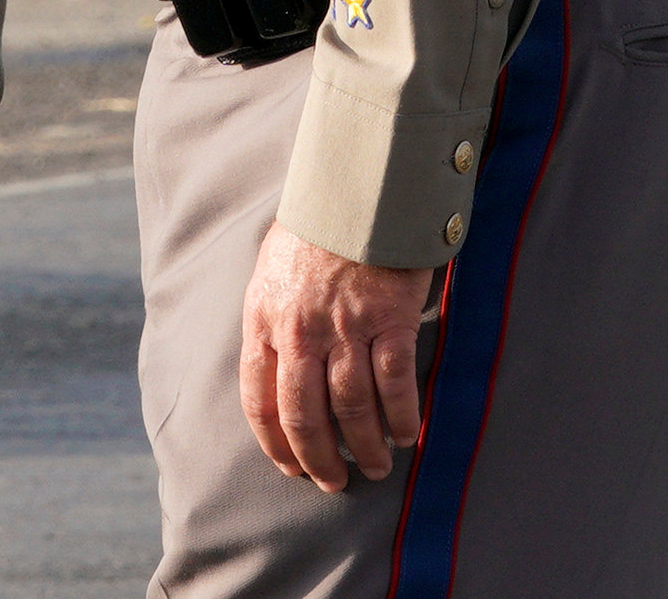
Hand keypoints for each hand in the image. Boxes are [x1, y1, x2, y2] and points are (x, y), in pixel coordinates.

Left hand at [239, 221, 430, 489]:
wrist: (360, 186)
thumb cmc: (318, 227)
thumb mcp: (273, 269)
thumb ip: (272, 319)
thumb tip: (275, 366)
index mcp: (264, 319)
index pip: (260, 400)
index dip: (276, 444)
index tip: (291, 467)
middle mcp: (299, 330)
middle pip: (304, 416)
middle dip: (320, 458)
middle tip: (335, 482)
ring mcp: (345, 327)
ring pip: (351, 408)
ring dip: (366, 446)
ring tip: (377, 465)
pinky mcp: (389, 319)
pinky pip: (394, 384)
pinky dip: (402, 416)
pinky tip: (408, 434)